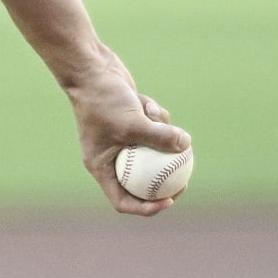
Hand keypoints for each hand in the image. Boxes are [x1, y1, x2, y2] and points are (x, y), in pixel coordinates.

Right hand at [65, 51, 191, 216]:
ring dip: (160, 133)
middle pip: (143, 180)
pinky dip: (155, 117)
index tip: (169, 200)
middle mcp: (111, 157)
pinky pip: (154, 129)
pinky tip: (144, 101)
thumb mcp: (132, 122)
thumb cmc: (102, 100)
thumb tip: (186, 146)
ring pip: (153, 149)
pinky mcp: (132, 124)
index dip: (147, 207)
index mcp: (101, 166)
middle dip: (165, 179)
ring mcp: (122, 140)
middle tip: (185, 179)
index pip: (123, 200)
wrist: (91, 70)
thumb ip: (160, 137)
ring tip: (150, 113)